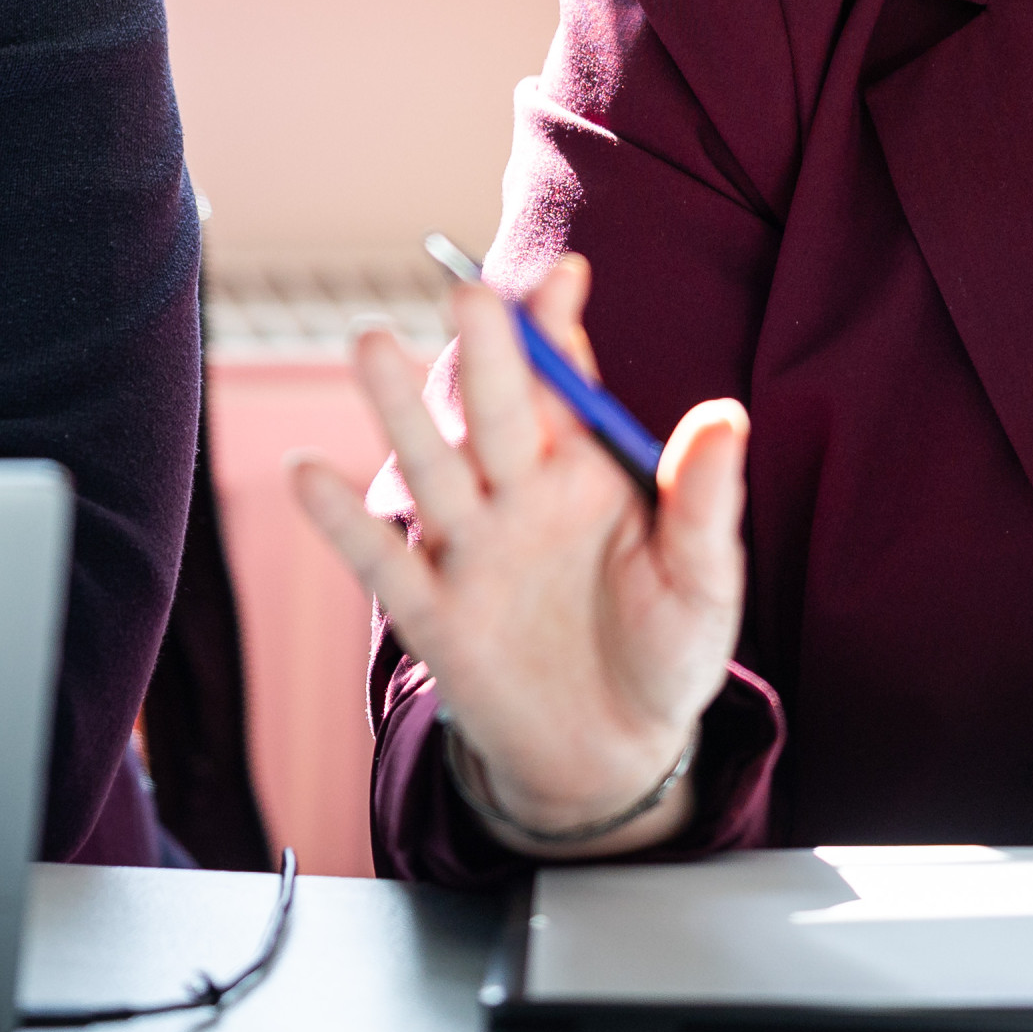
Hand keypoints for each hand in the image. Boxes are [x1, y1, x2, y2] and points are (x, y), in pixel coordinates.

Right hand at [288, 253, 749, 855]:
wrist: (615, 756)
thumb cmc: (667, 653)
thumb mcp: (702, 583)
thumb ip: (705, 503)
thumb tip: (727, 414)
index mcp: (585, 472)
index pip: (566, 384)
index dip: (560, 331)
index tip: (567, 275)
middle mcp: (519, 495)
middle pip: (496, 412)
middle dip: (486, 355)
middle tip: (469, 290)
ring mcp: (471, 551)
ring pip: (434, 468)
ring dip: (400, 411)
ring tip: (371, 344)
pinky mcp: (436, 616)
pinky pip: (386, 562)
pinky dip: (343, 521)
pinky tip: (306, 474)